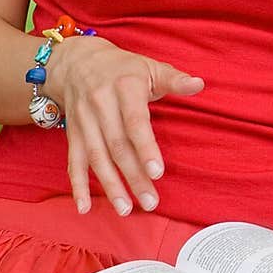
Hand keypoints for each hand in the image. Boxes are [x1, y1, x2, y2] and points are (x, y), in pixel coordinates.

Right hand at [47, 37, 203, 215]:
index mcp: (124, 87)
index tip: (157, 172)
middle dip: (133, 176)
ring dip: (110, 185)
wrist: (76, 62)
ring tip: (126, 210)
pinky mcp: (72, 134)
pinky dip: (77, 185)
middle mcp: (100, 105)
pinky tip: (84, 207)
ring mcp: (84, 121)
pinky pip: (73, 161)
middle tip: (151, 202)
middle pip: (117, 146)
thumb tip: (200, 83)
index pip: (134, 121)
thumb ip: (175, 79)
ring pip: (96, 157)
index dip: (145, 147)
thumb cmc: (122, 68)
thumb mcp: (149, 66)